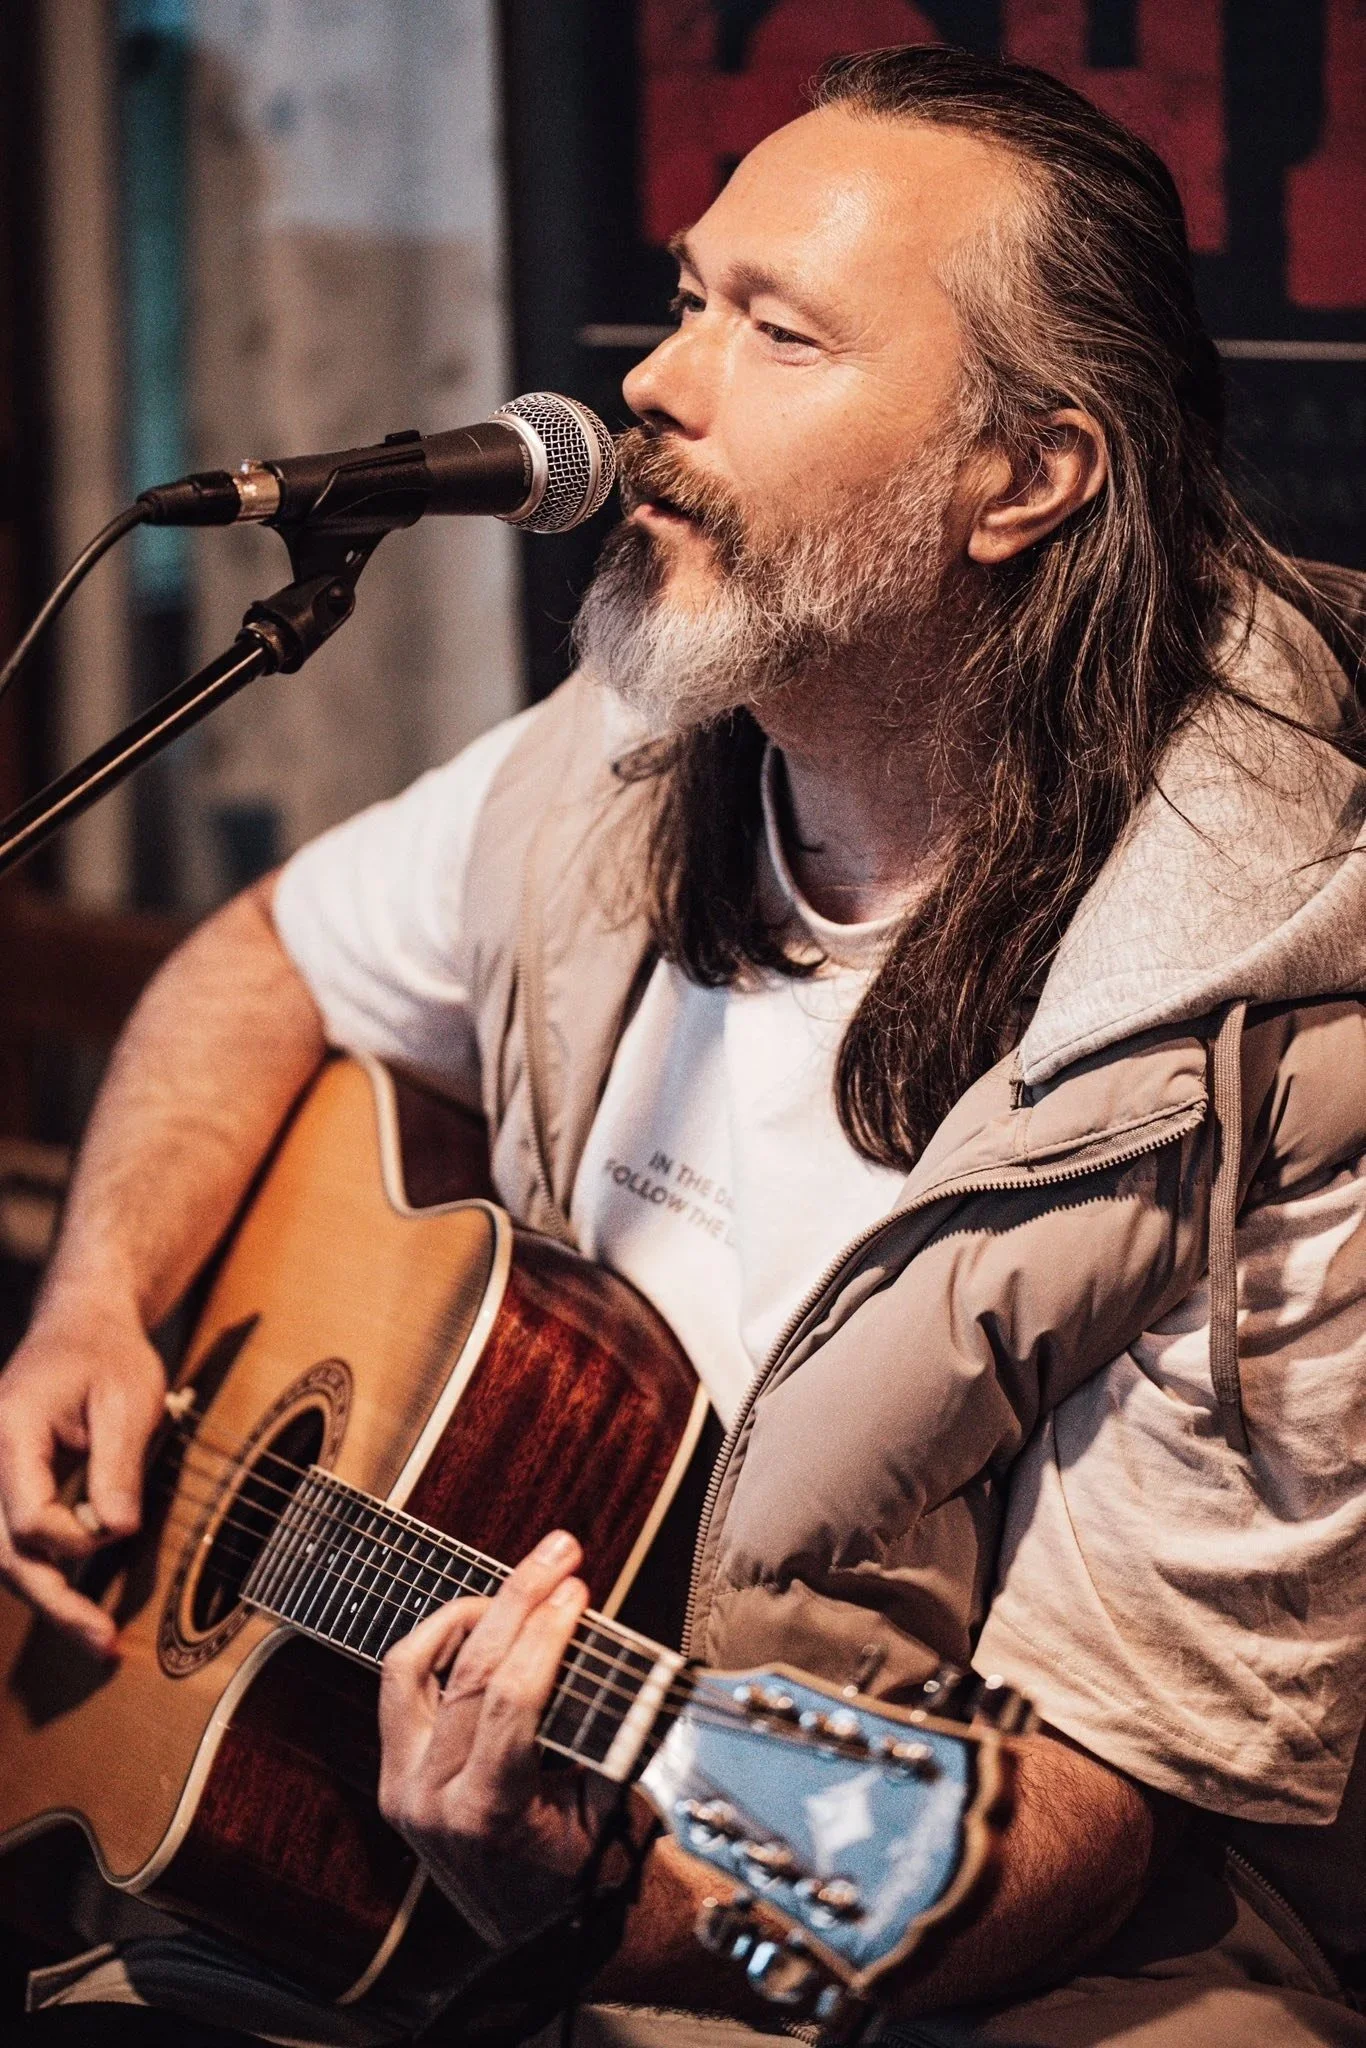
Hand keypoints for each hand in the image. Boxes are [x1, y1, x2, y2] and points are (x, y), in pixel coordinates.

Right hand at [0, 1304, 166, 1654]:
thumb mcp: (129, 1400)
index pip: (29, 1517)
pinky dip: (47, 1572)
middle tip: (103, 1645)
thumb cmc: (108, 1354)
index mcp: (12, 1434)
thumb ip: (118, 1466)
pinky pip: (17, 1541)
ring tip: (98, 1642)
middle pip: (6, 1553)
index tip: (118, 1526)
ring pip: (6, 1556)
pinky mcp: (7, 1488)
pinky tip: (79, 1607)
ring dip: (49, 1598)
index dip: (77, 1539)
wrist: (82, 1324)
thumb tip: (114, 1533)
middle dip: (55, 1603)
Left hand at [378, 1529, 617, 1946]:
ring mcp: (401, 1790)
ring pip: (412, 1668)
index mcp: (487, 1816)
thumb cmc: (590, 1871)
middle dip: (518, 1600)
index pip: (511, 1700)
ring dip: (464, 1613)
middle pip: (468, 1672)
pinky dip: (435, 1644)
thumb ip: (597, 1728)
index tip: (578, 1590)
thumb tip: (596, 1638)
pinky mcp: (394, 1777)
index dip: (546, 1633)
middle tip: (557, 1557)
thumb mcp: (607, 1803)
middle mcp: (429, 1803)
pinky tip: (476, 1622)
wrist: (547, 1937)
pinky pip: (402, 1689)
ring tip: (511, 1585)